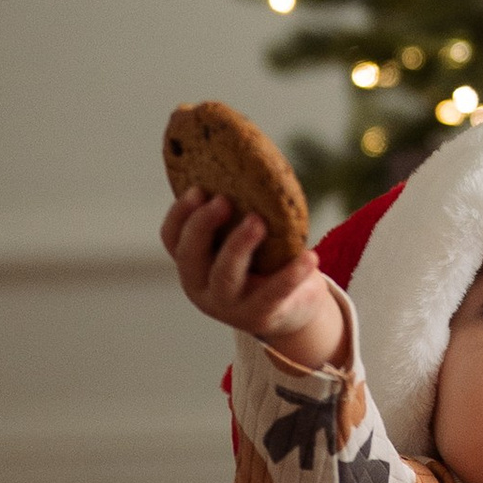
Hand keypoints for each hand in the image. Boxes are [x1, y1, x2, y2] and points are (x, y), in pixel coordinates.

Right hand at [162, 188, 344, 369]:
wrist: (292, 311)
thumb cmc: (265, 264)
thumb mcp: (247, 240)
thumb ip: (239, 214)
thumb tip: (251, 165)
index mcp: (193, 263)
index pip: (172, 238)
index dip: (180, 214)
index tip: (198, 189)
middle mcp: (202, 287)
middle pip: (189, 255)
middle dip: (202, 225)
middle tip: (223, 200)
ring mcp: (228, 306)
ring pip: (224, 275)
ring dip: (238, 244)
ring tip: (258, 222)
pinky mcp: (260, 316)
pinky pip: (273, 294)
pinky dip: (291, 274)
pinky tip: (309, 256)